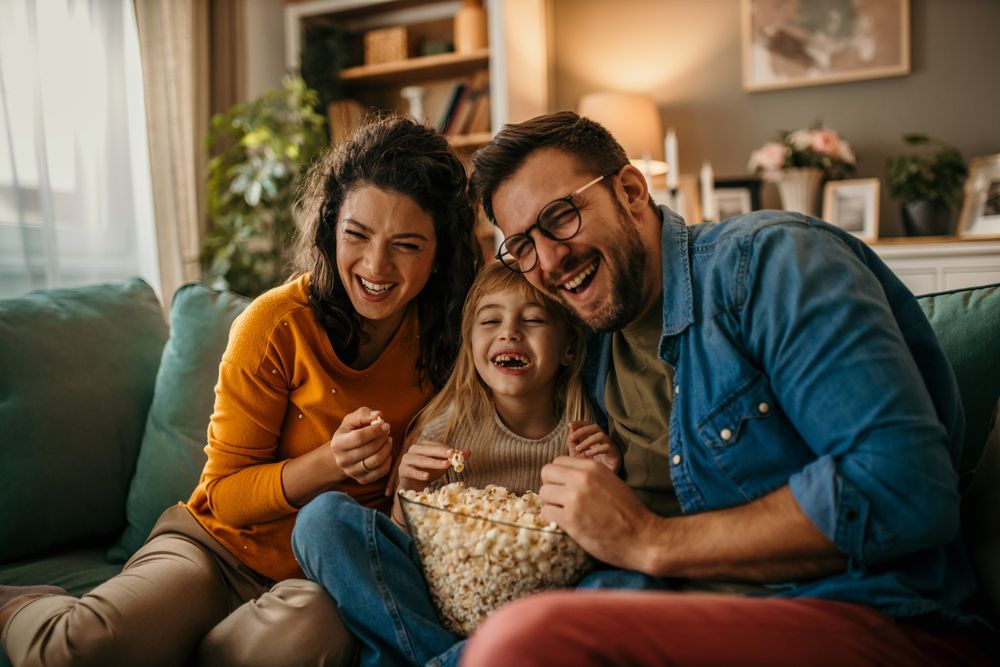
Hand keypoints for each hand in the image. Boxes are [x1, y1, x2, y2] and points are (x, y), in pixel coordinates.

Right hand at [329, 407, 392, 483]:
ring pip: (376, 461)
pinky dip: (388, 461)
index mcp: (338, 444)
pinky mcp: (361, 480)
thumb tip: (378, 415)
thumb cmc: (350, 433)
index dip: (375, 430)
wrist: (343, 454)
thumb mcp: (352, 420)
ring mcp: (351, 472)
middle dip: (383, 438)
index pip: (359, 437)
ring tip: (388, 440)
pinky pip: (381, 471)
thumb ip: (364, 414)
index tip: (385, 424)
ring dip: (387, 448)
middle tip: (387, 431)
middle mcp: (342, 460)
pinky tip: (386, 452)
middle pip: (370, 449)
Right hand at [396, 441, 469, 491]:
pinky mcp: (402, 471)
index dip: (446, 449)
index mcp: (423, 446)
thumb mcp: (442, 464)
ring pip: (420, 460)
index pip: (435, 445)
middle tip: (452, 455)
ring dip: (433, 462)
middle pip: (427, 450)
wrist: (413, 485)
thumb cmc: (429, 471)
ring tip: (445, 465)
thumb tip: (468, 451)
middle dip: (440, 452)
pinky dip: (419, 474)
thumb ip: (454, 458)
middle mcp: (414, 450)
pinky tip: (427, 477)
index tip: (456, 452)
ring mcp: (406, 460)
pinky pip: (410, 471)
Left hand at [539, 456, 654, 569]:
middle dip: (551, 486)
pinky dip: (552, 518)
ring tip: (564, 512)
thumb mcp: (611, 482)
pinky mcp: (570, 519)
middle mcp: (582, 478)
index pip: (558, 461)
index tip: (565, 487)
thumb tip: (566, 477)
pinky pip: (546, 512)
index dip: (559, 475)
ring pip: (543, 493)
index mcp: (593, 467)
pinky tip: (565, 523)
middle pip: (546, 473)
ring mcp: (574, 498)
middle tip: (561, 500)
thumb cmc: (630, 513)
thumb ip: (589, 476)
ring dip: (551, 503)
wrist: (643, 537)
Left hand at [568, 421, 620, 471]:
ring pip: (601, 435)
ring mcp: (611, 447)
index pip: (589, 425)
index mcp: (595, 439)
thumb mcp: (577, 455)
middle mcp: (604, 441)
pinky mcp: (615, 455)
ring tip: (578, 449)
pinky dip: (596, 449)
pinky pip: (607, 447)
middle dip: (582, 430)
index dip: (580, 423)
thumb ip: (573, 444)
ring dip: (588, 440)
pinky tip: (588, 454)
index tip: (570, 425)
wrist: (600, 484)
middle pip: (595, 427)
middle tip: (572, 437)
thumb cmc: (589, 470)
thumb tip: (570, 432)